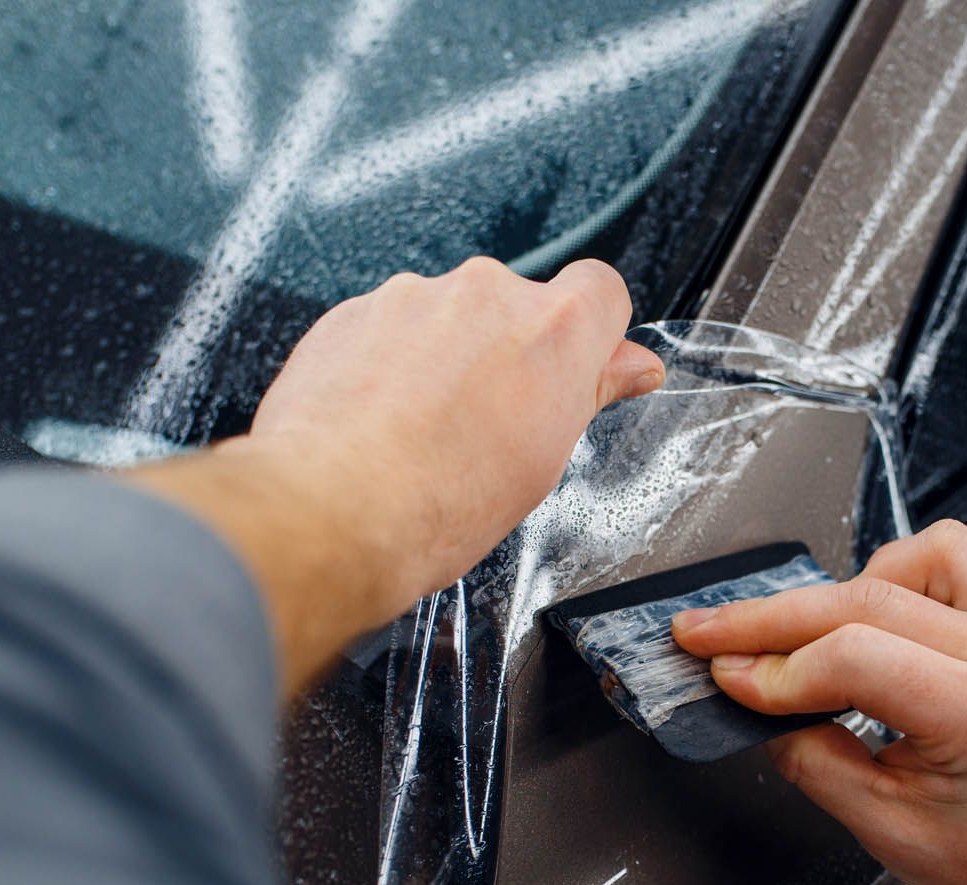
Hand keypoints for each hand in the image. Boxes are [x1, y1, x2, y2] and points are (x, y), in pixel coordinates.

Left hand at [245, 257, 663, 609]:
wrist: (334, 511)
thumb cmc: (441, 503)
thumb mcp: (544, 459)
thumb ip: (590, 390)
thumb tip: (631, 366)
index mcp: (553, 329)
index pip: (600, 291)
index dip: (593, 330)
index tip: (581, 365)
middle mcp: (486, 294)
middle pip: (517, 306)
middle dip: (508, 353)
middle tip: (490, 424)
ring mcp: (414, 297)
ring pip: (447, 317)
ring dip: (445, 357)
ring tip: (425, 431)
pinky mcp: (353, 311)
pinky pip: (388, 327)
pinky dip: (390, 363)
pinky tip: (382, 422)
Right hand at [672, 520, 966, 884]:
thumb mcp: (888, 830)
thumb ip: (813, 759)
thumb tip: (755, 700)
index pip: (854, 657)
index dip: (774, 667)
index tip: (725, 677)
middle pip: (865, 599)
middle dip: (771, 619)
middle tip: (709, 633)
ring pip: (905, 559)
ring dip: (837, 593)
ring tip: (800, 640)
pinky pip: (945, 556)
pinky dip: (892, 574)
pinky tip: (867, 620)